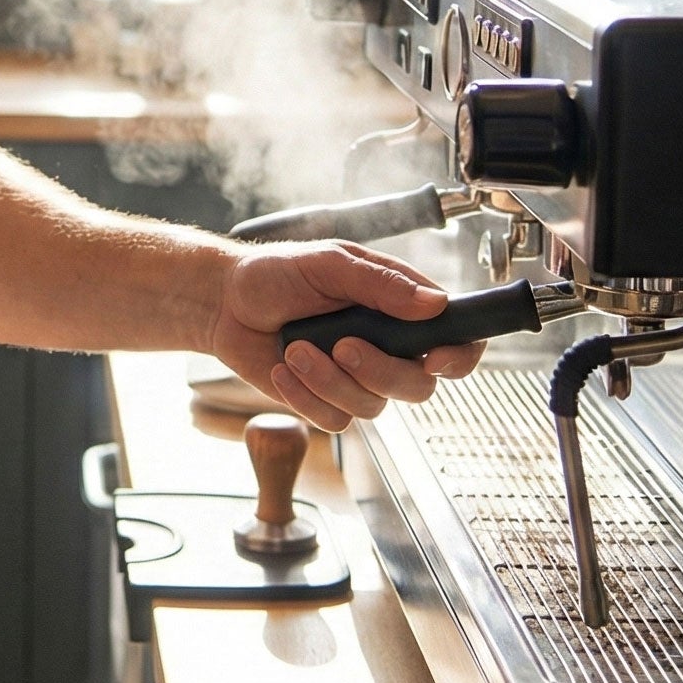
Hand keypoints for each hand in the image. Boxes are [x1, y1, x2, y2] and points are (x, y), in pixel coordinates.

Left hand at [208, 242, 482, 431]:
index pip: (454, 339)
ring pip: (373, 407)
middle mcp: (385, 348)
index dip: (458, 355)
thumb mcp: (328, 264)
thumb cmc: (276, 273)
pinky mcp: (324, 400)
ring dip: (329, 379)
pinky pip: (334, 419)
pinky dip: (305, 394)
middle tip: (343, 345)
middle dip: (380, 370)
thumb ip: (380, 283)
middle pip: (418, 386)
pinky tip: (282, 366)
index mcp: (397, 309)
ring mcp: (355, 378)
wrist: (223, 302)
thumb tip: (434, 302)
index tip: (436, 358)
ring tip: (295, 347)